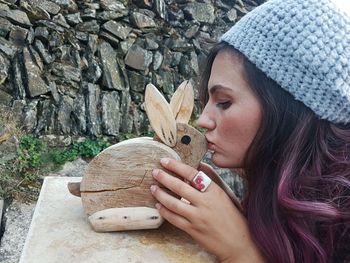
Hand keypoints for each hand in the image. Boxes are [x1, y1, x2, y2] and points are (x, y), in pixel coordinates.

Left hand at [150, 158, 264, 262]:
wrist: (238, 243)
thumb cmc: (232, 217)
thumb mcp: (225, 194)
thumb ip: (211, 179)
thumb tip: (199, 165)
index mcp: (214, 191)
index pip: (192, 174)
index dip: (177, 166)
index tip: (165, 161)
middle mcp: (206, 203)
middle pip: (180, 187)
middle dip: (164, 178)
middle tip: (155, 172)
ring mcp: (198, 218)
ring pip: (174, 204)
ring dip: (161, 194)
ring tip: (153, 188)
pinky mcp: (193, 230)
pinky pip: (174, 219)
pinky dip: (164, 211)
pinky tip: (159, 205)